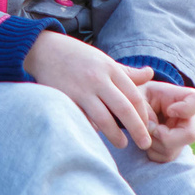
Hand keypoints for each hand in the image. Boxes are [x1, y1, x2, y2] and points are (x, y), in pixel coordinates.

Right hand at [22, 31, 156, 151]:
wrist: (44, 50)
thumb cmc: (78, 57)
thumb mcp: (104, 60)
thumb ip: (127, 72)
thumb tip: (150, 74)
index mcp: (110, 69)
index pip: (134, 96)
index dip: (142, 114)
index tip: (146, 127)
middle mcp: (97, 79)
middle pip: (124, 109)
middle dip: (137, 129)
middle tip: (145, 144)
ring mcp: (80, 90)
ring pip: (103, 118)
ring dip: (115, 135)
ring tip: (122, 144)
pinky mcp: (65, 99)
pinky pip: (82, 120)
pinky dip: (91, 130)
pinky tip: (97, 137)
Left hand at [137, 80, 194, 162]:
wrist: (135, 107)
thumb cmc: (139, 95)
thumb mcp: (137, 93)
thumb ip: (143, 107)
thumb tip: (151, 128)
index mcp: (183, 97)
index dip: (185, 109)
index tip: (168, 110)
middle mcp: (187, 119)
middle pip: (190, 135)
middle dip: (165, 136)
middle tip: (150, 128)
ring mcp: (181, 137)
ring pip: (172, 150)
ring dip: (152, 142)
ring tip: (144, 130)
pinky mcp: (172, 151)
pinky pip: (163, 158)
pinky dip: (149, 151)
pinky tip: (145, 139)